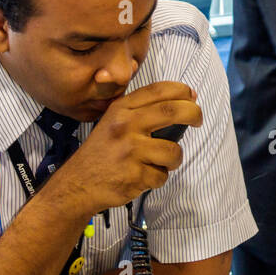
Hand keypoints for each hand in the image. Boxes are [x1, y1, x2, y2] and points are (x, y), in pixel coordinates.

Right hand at [50, 81, 202, 217]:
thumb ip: (142, 110)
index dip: (182, 90)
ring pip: (173, 151)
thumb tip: (186, 98)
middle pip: (173, 111)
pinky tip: (142, 177)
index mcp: (121, 109)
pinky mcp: (134, 175)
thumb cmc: (102, 152)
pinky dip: (157, 178)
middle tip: (198, 120)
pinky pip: (162, 176)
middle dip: (194, 113)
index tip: (192, 96)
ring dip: (173, 159)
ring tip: (161, 162)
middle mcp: (125, 126)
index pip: (159, 90)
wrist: (77, 184)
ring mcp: (130, 151)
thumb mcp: (113, 121)